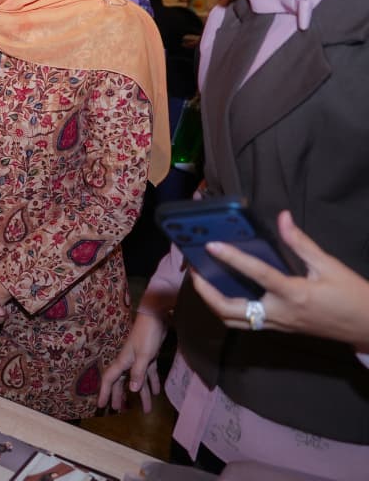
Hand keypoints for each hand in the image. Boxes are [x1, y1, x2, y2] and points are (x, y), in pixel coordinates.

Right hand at [98, 311, 165, 411]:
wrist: (155, 318)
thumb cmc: (147, 335)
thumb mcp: (143, 355)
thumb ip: (138, 372)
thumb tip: (131, 390)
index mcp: (123, 362)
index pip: (109, 379)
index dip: (104, 392)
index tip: (101, 405)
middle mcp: (128, 362)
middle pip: (121, 382)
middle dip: (119, 396)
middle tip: (118, 410)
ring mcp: (138, 360)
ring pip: (137, 381)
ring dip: (141, 394)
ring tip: (146, 409)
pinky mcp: (149, 357)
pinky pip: (149, 374)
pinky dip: (152, 383)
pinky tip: (157, 392)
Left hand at [192, 210, 368, 349]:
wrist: (367, 327)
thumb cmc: (351, 295)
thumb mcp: (329, 265)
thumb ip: (301, 242)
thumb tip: (283, 217)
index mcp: (293, 294)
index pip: (256, 274)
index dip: (232, 258)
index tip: (211, 245)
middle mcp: (279, 313)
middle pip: (230, 311)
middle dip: (206, 292)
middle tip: (194, 271)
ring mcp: (277, 324)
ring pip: (233, 321)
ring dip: (213, 303)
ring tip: (203, 280)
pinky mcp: (278, 329)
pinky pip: (245, 322)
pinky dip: (228, 309)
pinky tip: (223, 290)